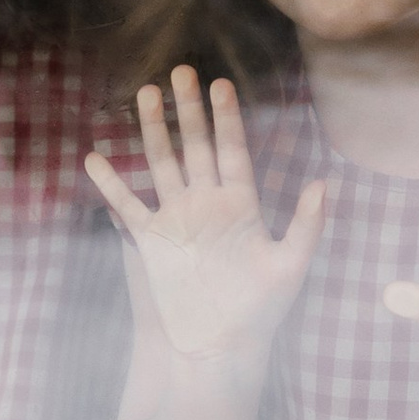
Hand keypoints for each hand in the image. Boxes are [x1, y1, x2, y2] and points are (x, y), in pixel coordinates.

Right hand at [85, 69, 326, 365]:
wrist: (218, 348)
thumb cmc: (260, 313)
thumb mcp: (289, 267)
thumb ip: (306, 225)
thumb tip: (322, 183)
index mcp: (241, 205)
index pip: (232, 150)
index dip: (227, 118)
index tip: (221, 84)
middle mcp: (207, 205)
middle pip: (196, 146)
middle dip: (188, 110)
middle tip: (181, 71)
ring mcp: (177, 220)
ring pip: (162, 164)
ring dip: (153, 131)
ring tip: (145, 95)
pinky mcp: (152, 243)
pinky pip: (128, 206)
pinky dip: (111, 184)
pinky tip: (95, 158)